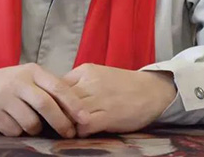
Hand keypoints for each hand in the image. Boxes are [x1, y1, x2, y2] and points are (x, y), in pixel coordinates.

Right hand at [0, 63, 89, 137]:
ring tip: (33, 125)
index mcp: (32, 72)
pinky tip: (13, 123)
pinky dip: (18, 132)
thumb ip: (49, 88)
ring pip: (30, 122)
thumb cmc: (11, 84)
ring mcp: (4, 97)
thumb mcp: (29, 78)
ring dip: (36, 129)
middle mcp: (18, 82)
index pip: (58, 87)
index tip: (85, 118)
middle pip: (46, 105)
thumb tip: (77, 110)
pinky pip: (14, 131)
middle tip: (69, 134)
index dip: (74, 104)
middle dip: (61, 122)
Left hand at [62, 64, 176, 136]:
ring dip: (66, 125)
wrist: (152, 91)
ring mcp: (99, 99)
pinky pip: (84, 126)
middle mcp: (89, 82)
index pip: (56, 85)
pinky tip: (84, 133)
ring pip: (69, 114)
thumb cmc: (123, 86)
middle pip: (59, 100)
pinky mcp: (109, 115)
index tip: (50, 110)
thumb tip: (56, 99)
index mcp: (85, 70)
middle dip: (55, 114)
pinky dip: (80, 132)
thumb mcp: (98, 76)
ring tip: (68, 130)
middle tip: (53, 124)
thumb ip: (79, 84)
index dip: (51, 100)